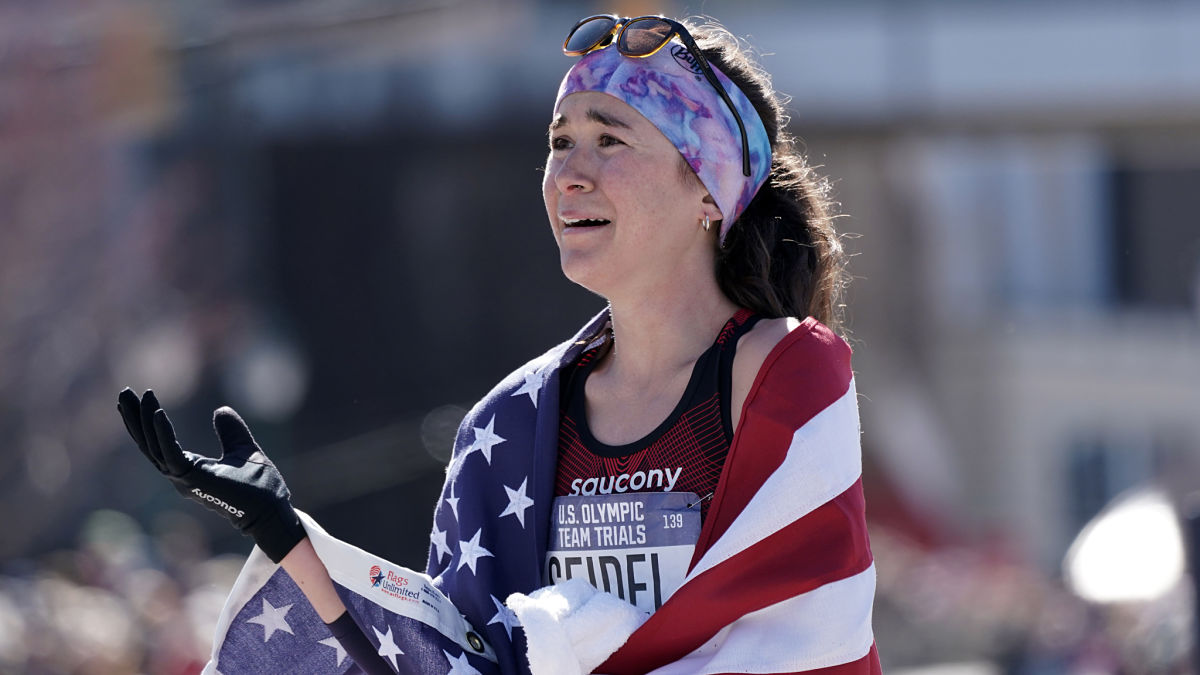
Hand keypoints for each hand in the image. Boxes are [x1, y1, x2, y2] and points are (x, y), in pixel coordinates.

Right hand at [117, 388, 305, 562]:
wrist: (273, 510)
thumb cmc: (259, 487)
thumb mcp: (244, 448)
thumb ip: (231, 431)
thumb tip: (220, 410)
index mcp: (189, 469)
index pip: (159, 443)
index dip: (146, 422)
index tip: (140, 397)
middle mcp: (180, 476)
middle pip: (148, 444)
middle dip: (135, 418)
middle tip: (124, 393)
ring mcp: (184, 480)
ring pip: (153, 447)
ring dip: (142, 421)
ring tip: (134, 397)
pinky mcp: (193, 480)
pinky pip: (171, 454)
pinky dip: (163, 433)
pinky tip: (158, 412)